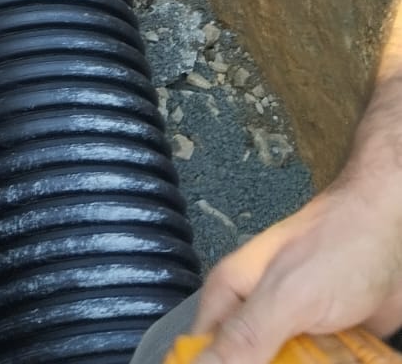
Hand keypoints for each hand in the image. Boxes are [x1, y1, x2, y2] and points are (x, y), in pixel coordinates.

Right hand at [193, 176, 401, 363]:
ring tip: (327, 353)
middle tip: (304, 357)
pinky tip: (346, 359)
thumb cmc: (337, 249)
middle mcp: (255, 318)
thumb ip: (245, 336)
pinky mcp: (323, 344)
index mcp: (230, 298)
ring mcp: (291, 332)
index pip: (200, 355)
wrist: (393, 233)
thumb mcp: (287, 296)